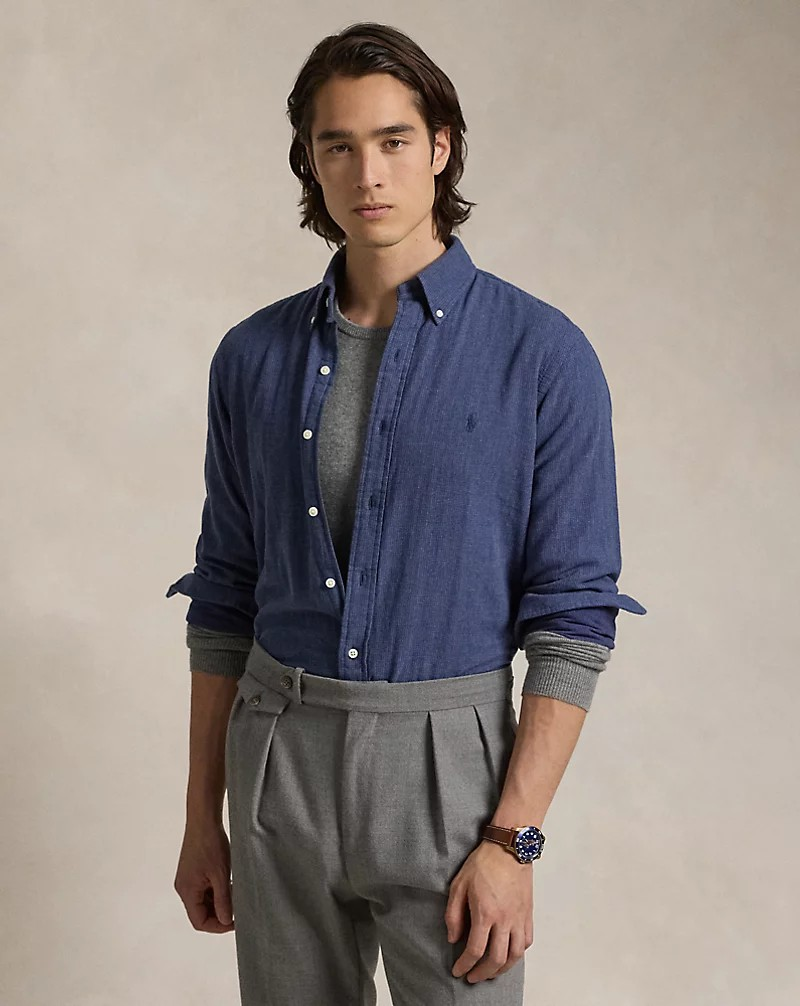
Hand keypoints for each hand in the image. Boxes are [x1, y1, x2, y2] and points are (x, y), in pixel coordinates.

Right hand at [174, 819, 234, 932]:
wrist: (204, 819)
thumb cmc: (210, 843)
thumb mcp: (221, 875)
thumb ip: (223, 900)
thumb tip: (226, 920)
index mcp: (187, 891)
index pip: (199, 921)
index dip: (218, 925)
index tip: (235, 921)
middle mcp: (184, 887)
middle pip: (200, 912)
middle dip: (219, 913)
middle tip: (237, 908)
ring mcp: (187, 879)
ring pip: (203, 901)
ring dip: (218, 901)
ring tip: (234, 894)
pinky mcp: (192, 871)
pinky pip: (203, 889)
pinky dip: (215, 891)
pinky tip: (228, 883)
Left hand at [444, 839, 533, 982]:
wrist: (509, 848)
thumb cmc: (484, 863)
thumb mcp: (459, 885)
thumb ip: (454, 914)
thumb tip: (453, 938)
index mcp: (485, 913)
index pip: (474, 950)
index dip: (464, 965)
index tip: (458, 970)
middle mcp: (505, 920)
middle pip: (496, 960)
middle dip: (483, 973)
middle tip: (473, 977)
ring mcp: (519, 918)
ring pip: (515, 955)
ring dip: (502, 969)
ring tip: (491, 971)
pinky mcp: (528, 913)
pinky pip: (527, 941)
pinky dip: (518, 953)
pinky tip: (509, 953)